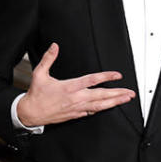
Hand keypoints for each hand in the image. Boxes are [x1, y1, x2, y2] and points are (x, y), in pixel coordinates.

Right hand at [17, 43, 135, 126]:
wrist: (31, 113)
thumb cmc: (36, 94)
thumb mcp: (39, 74)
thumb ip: (48, 59)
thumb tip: (55, 46)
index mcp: (69, 87)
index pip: (92, 80)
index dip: (106, 77)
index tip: (117, 75)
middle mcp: (76, 98)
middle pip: (101, 95)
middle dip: (117, 93)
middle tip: (129, 92)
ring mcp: (77, 108)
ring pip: (100, 106)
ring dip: (114, 102)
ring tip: (125, 99)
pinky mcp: (76, 115)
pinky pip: (92, 112)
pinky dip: (102, 109)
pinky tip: (110, 106)